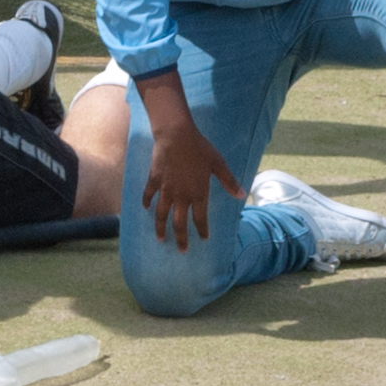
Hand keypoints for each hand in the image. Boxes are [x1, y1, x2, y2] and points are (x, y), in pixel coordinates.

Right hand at [139, 113, 245, 251]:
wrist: (176, 136)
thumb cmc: (200, 149)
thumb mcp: (218, 164)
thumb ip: (228, 181)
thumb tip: (241, 195)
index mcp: (198, 193)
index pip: (200, 218)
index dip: (201, 230)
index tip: (203, 239)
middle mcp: (181, 196)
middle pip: (179, 222)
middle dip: (180, 238)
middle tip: (181, 250)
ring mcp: (166, 189)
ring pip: (161, 214)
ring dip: (161, 228)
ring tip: (160, 239)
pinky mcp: (154, 180)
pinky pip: (149, 194)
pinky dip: (146, 202)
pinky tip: (145, 209)